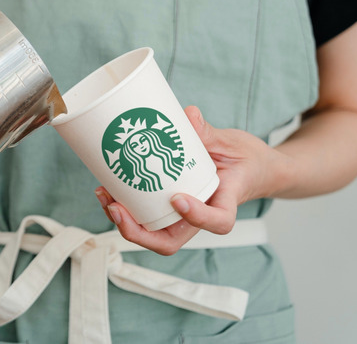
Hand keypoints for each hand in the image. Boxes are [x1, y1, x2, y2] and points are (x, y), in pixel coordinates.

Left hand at [95, 106, 287, 254]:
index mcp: (226, 202)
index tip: (178, 198)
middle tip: (116, 208)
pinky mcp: (168, 205)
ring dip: (124, 221)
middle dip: (138, 233)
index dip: (197, 217)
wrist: (252, 170)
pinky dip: (124, 207)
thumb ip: (209, 133)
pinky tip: (107, 188)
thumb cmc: (246, 159)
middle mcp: (200, 215)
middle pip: (169, 241)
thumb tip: (188, 115)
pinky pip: (145, 215)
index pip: (218, 222)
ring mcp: (182, 214)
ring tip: (104, 195)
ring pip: (151, 232)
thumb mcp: (233, 143)